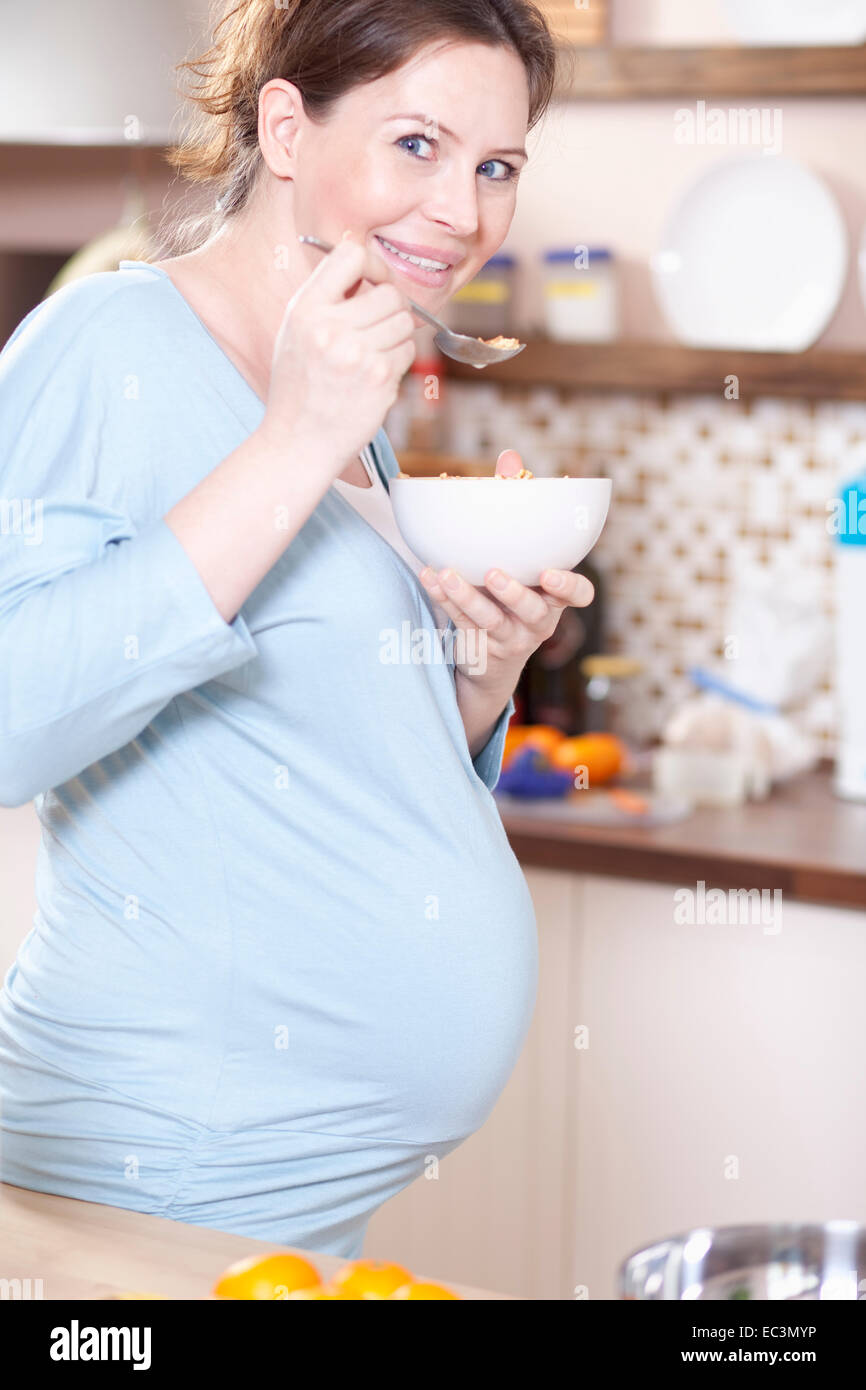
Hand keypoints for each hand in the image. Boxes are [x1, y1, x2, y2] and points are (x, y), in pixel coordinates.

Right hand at [261, 233, 415, 475]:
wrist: (299, 442)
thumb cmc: (300, 388)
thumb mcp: (296, 333)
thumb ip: (327, 300)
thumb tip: (372, 274)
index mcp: (305, 310)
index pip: (351, 254)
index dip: (373, 266)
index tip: (374, 284)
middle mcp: (329, 328)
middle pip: (390, 293)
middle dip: (392, 308)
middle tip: (381, 327)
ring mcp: (357, 353)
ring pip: (405, 321)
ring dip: (397, 336)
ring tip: (374, 355)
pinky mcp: (379, 378)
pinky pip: (409, 351)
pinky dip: (399, 361)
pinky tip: (375, 377)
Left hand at [418, 450, 595, 694]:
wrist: (493, 657)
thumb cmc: (512, 588)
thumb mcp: (521, 555)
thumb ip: (519, 506)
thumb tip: (510, 457)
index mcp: (555, 597)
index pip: (579, 595)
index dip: (570, 587)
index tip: (551, 573)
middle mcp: (538, 620)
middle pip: (534, 610)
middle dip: (514, 593)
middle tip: (494, 573)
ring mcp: (509, 637)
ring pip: (491, 619)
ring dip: (467, 596)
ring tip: (447, 574)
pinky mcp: (481, 648)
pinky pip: (462, 622)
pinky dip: (444, 599)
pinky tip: (429, 576)